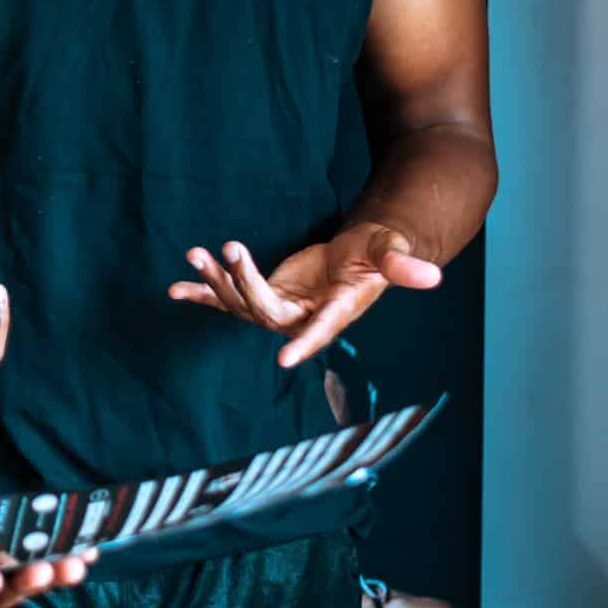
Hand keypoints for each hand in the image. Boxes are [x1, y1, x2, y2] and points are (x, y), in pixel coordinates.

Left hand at [167, 221, 442, 368]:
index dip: (305, 343)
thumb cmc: (375, 252)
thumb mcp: (387, 251)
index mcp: (337, 310)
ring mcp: (279, 310)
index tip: (284, 359)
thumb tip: (433, 276)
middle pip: (267, 310)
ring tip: (195, 253)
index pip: (320, 329)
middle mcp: (302, 318)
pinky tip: (174, 290)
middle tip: (229, 247)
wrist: (356, 256)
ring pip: (240, 303)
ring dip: (215, 280)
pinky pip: (226, 300)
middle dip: (244, 281)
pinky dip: (200, 294)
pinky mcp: (262, 297)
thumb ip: (401, 265)